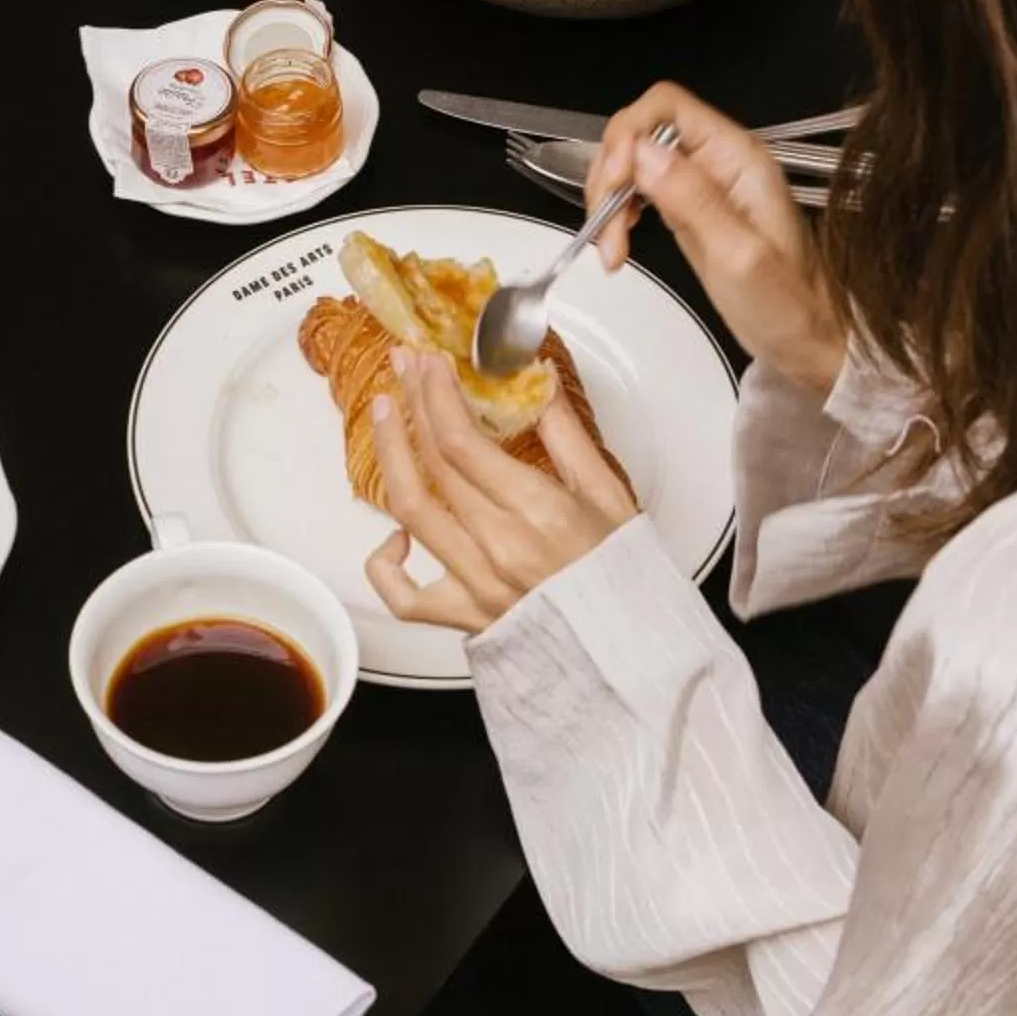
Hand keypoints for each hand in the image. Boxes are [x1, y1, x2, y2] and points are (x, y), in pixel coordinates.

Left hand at [366, 349, 636, 632]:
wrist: (631, 653)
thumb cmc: (625, 576)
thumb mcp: (609, 495)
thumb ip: (566, 435)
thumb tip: (536, 379)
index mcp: (538, 512)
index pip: (462, 441)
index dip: (435, 394)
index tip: (428, 361)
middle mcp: (498, 546)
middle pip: (433, 463)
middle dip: (412, 404)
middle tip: (404, 366)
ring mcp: (475, 585)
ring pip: (410, 510)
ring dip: (390, 453)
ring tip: (385, 414)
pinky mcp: (463, 618)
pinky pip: (404, 596)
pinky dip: (386, 563)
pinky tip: (394, 533)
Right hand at [587, 83, 846, 394]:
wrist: (806, 340)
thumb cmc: (787, 305)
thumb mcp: (740, 255)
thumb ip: (693, 199)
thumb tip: (643, 154)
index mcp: (738, 156)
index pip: (666, 106)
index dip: (629, 136)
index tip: (616, 186)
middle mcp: (718, 160)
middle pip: (638, 133)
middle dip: (611, 177)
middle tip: (607, 232)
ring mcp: (701, 183)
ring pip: (631, 163)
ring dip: (608, 201)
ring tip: (612, 251)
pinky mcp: (687, 208)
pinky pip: (638, 192)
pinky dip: (617, 215)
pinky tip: (619, 245)